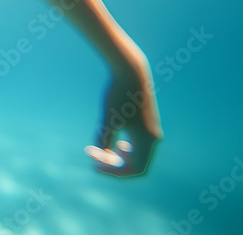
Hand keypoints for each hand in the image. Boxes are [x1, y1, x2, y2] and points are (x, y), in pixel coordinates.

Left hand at [84, 59, 161, 176]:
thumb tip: (103, 154)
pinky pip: (140, 146)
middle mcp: (154, 138)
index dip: (114, 172)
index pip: (135, 169)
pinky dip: (127, 150)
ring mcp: (152, 131)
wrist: (130, 73)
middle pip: (137, 165)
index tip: (93, 165)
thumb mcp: (108, 118)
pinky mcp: (147, 123)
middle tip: (91, 156)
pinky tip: (116, 144)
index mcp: (148, 140)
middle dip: (113, 164)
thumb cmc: (118, 95)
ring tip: (104, 153)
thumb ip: (105, 137)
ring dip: (120, 158)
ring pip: (139, 156)